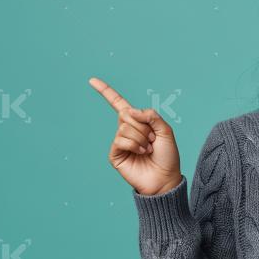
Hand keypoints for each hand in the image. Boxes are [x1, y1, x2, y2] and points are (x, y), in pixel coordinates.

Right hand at [89, 77, 181, 195]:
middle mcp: (126, 130)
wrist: (165, 178)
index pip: (119, 104)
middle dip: (143, 125)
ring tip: (148, 148)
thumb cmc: (167, 156)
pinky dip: (134, 144)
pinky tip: (141, 153)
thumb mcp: (165, 131)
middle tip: (152, 139)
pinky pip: (120, 140)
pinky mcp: (115, 154)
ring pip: (124, 127)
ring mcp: (119, 142)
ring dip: (141, 137)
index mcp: (138, 122)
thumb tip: (130, 110)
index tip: (92, 80)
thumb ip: (151, 115)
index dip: (106, 92)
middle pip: (126, 114)